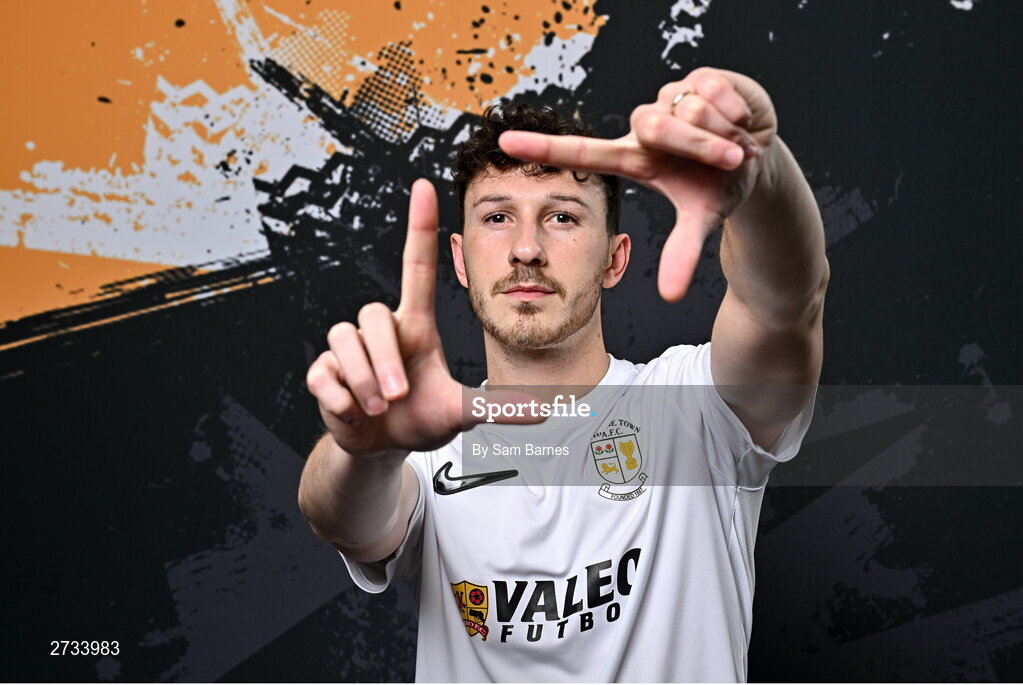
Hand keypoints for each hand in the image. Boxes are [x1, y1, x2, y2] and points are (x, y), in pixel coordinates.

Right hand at [305, 179, 539, 458]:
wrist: (379, 447)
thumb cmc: (420, 417)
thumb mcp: (460, 412)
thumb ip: (497, 408)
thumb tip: (548, 409)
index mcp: (415, 326)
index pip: (417, 266)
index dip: (420, 227)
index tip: (424, 186)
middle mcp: (381, 329)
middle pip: (373, 315)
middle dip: (384, 361)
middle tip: (397, 397)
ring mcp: (348, 349)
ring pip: (345, 341)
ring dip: (365, 381)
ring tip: (379, 408)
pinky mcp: (323, 372)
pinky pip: (324, 374)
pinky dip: (341, 400)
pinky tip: (354, 413)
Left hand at [497, 67, 777, 301]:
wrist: (761, 152)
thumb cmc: (717, 184)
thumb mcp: (702, 218)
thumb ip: (683, 253)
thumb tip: (671, 296)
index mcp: (635, 158)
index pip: (582, 152)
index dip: (544, 149)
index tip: (505, 143)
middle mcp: (643, 125)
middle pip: (655, 124)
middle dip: (699, 145)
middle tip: (728, 160)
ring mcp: (667, 97)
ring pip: (688, 108)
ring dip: (721, 132)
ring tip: (733, 143)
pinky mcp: (697, 75)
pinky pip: (713, 89)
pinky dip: (736, 110)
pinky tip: (740, 119)